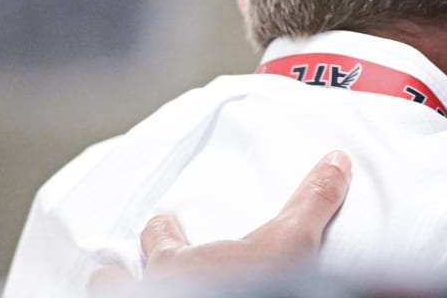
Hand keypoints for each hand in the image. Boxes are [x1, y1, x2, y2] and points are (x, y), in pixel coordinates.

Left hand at [88, 150, 351, 292]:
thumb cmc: (254, 289)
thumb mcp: (290, 243)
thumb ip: (310, 203)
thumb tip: (334, 163)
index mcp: (176, 261)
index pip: (157, 236)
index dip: (162, 230)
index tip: (166, 224)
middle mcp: (152, 289)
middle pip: (115, 277)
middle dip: (123, 271)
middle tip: (139, 268)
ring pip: (112, 295)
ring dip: (120, 291)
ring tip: (131, 289)